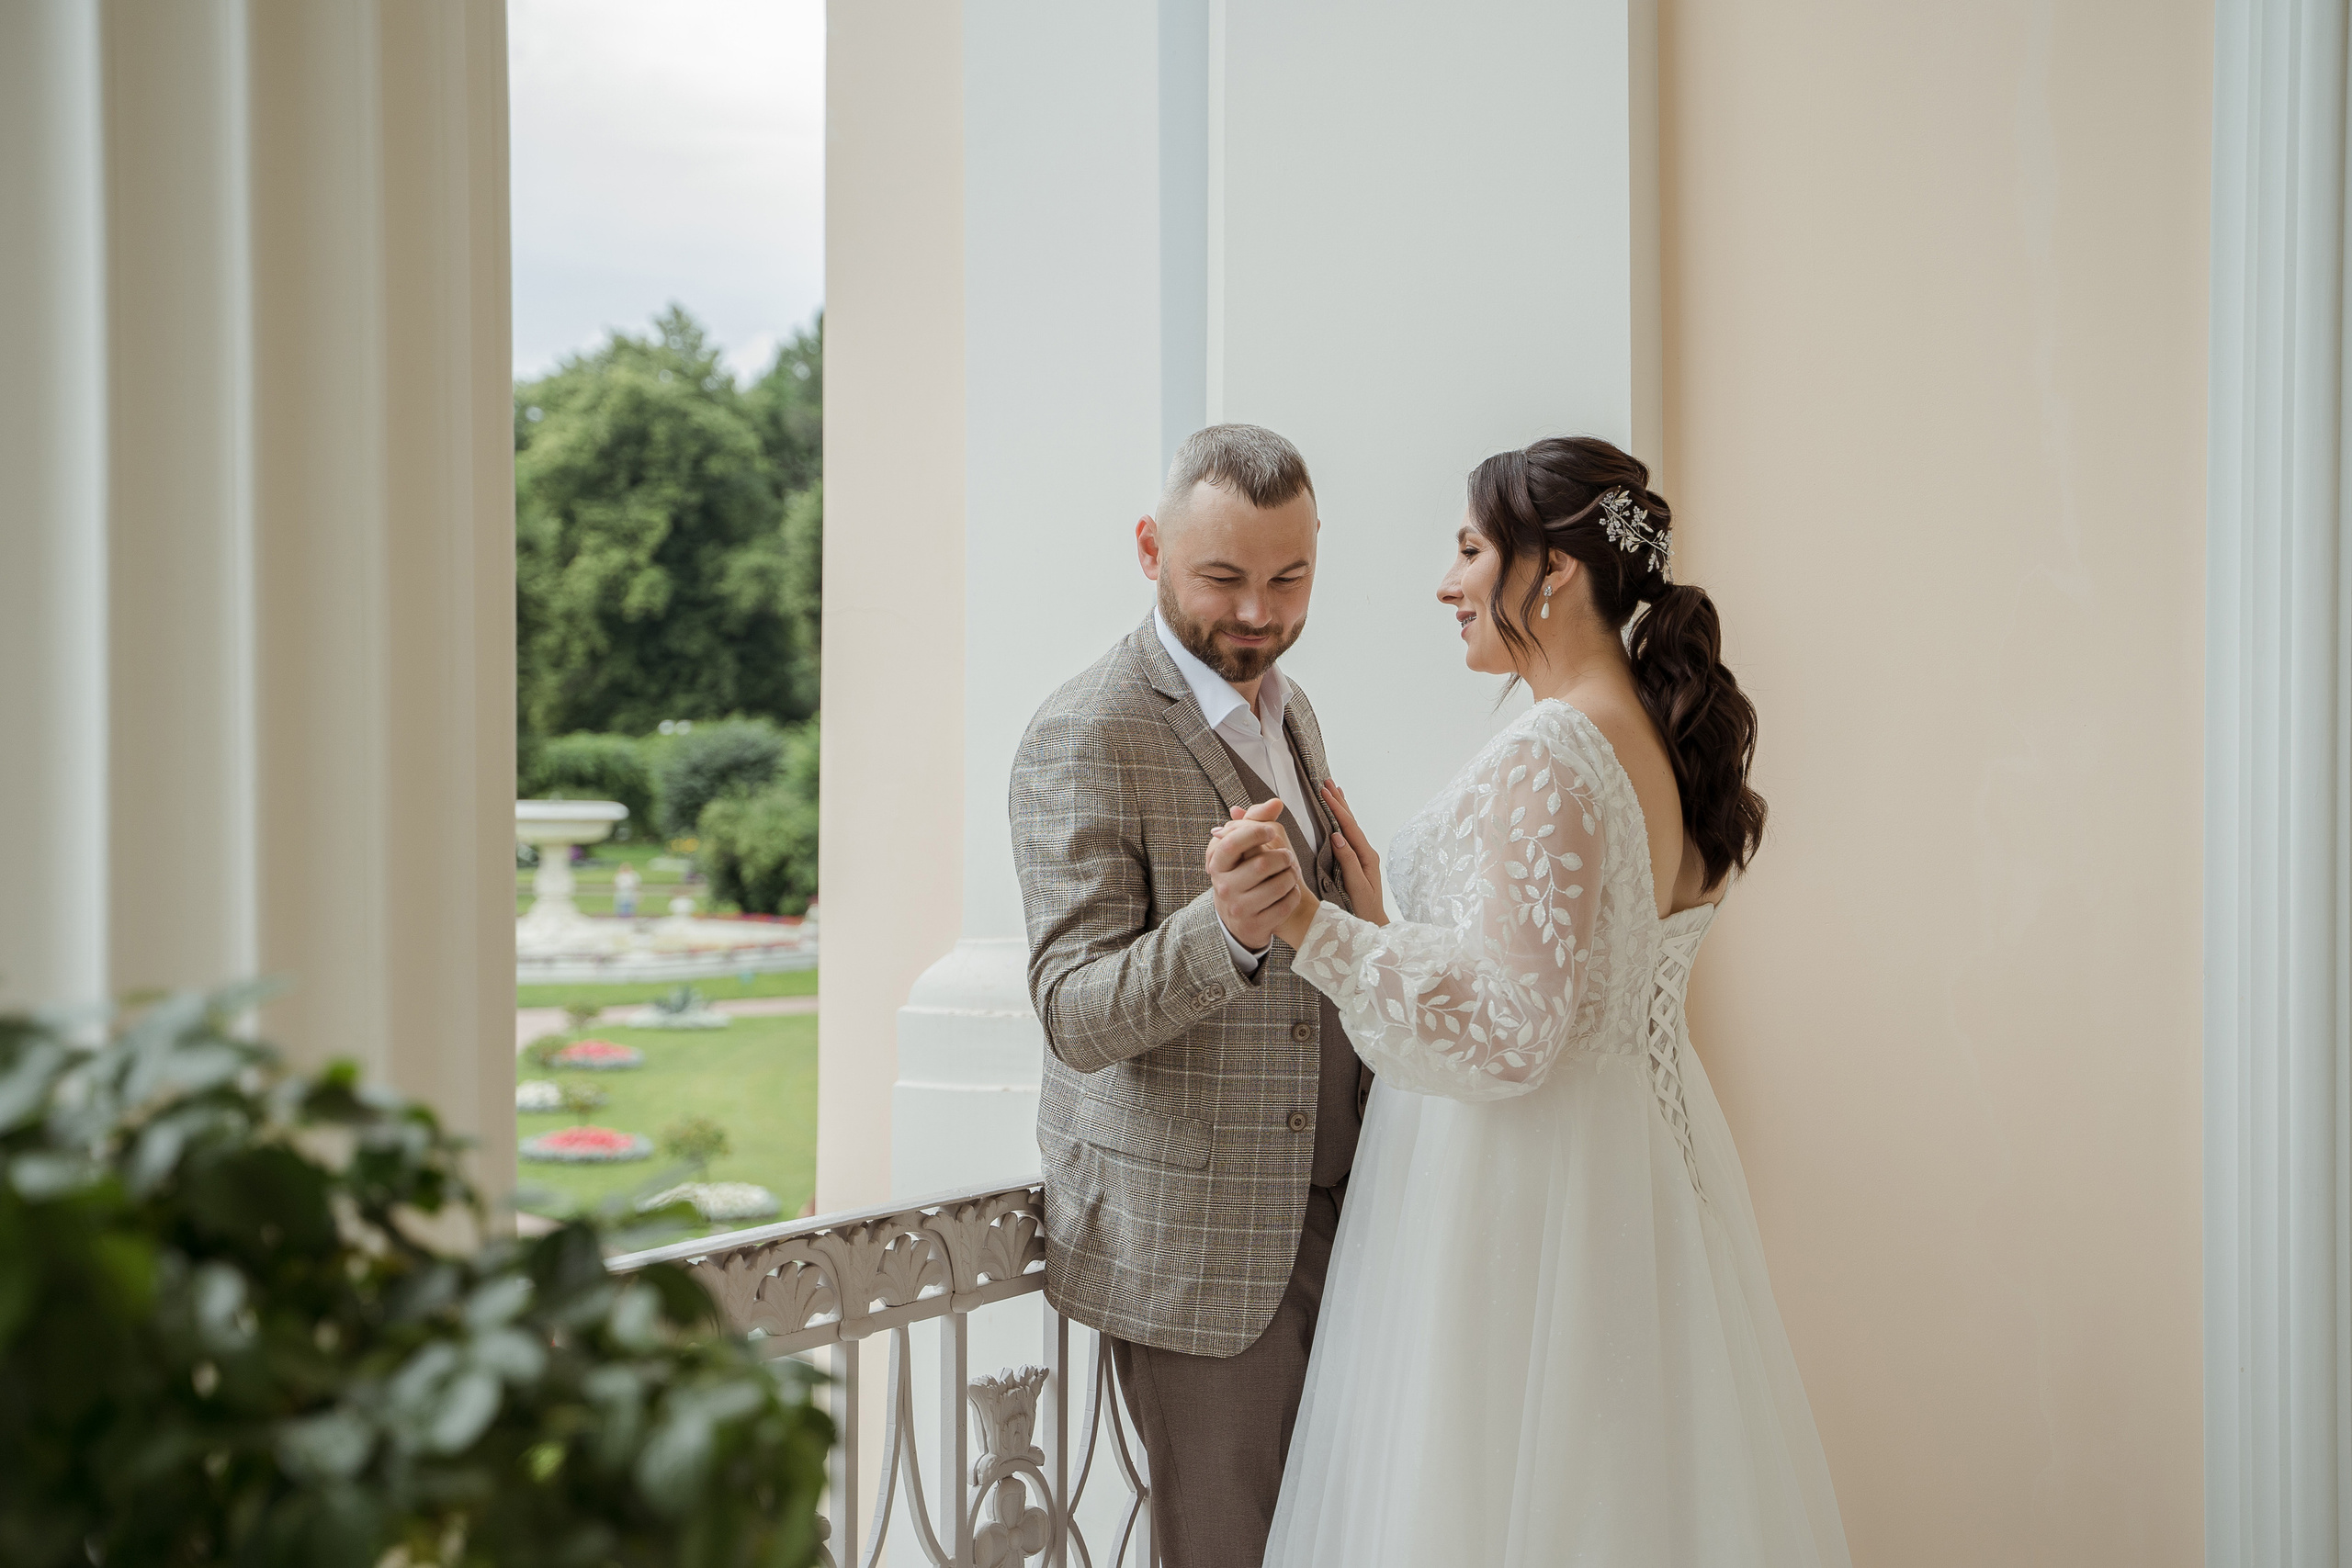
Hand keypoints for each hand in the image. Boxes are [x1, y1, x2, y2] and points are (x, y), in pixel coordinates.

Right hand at [1206, 799, 1307, 950]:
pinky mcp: (1255, 926)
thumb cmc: (1245, 872)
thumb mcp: (1245, 847)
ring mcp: (1239, 909)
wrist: (1241, 917)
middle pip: (1262, 864)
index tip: (1271, 829)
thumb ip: (1257, 820)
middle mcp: (1224, 887)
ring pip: (1278, 885)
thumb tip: (1276, 803)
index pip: (1233, 842)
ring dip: (1291, 876)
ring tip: (1290, 874)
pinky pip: (1286, 905)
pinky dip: (1293, 895)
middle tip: (1287, 856)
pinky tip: (1289, 891)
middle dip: (1283, 856)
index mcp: (1218, 864)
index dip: (1255, 832)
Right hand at [1319, 779, 1386, 926]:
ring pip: (1350, 826)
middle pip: (1351, 821)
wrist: (1374, 924)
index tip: (1324, 792)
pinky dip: (1341, 821)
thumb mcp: (1356, 887)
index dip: (1336, 808)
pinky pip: (1348, 835)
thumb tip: (1337, 836)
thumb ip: (1348, 861)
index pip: (1349, 827)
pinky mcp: (1357, 861)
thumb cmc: (1364, 910)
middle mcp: (1366, 852)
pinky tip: (1337, 818)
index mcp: (1366, 856)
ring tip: (1333, 791)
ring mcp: (1362, 856)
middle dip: (1338, 801)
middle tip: (1327, 782)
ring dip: (1340, 808)